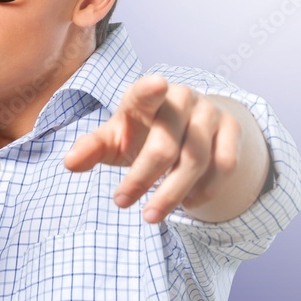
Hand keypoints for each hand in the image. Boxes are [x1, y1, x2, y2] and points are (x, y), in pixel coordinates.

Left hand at [63, 74, 241, 223]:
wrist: (189, 127)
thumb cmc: (141, 133)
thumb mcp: (115, 139)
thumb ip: (92, 148)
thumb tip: (68, 163)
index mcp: (146, 96)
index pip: (146, 91)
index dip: (151, 89)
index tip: (157, 84)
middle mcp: (181, 98)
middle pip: (166, 144)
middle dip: (143, 179)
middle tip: (122, 204)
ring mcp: (209, 112)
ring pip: (197, 159)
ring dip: (173, 193)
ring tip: (152, 215)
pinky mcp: (231, 129)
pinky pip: (225, 165)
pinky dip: (206, 189)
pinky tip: (187, 202)